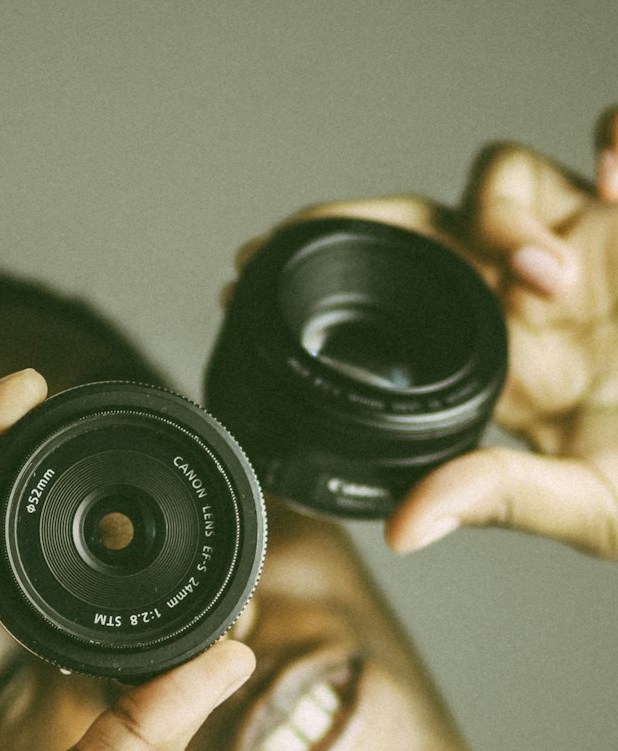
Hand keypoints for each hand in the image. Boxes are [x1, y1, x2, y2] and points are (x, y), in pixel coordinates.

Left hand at [226, 106, 617, 559]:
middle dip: (384, 225)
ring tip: (544, 278)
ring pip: (510, 178)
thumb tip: (403, 531)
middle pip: (431, 223)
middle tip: (342, 244)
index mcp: (499, 357)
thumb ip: (500, 498)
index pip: (394, 294)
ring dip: (509, 216)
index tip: (252, 264)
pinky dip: (617, 136)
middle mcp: (529, 292)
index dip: (324, 268)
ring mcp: (590, 244)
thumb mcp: (588, 502)